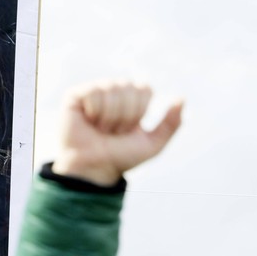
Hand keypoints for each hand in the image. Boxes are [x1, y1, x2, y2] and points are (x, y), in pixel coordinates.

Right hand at [52, 81, 182, 185]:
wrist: (94, 168)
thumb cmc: (120, 156)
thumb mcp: (152, 144)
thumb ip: (170, 123)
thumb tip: (182, 98)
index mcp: (131, 99)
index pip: (144, 88)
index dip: (139, 111)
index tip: (130, 129)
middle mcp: (112, 91)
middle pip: (129, 87)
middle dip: (125, 115)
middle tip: (113, 131)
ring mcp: (93, 92)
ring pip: (111, 90)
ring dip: (109, 117)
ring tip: (100, 129)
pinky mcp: (74, 95)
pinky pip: (92, 93)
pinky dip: (94, 113)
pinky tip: (88, 122)